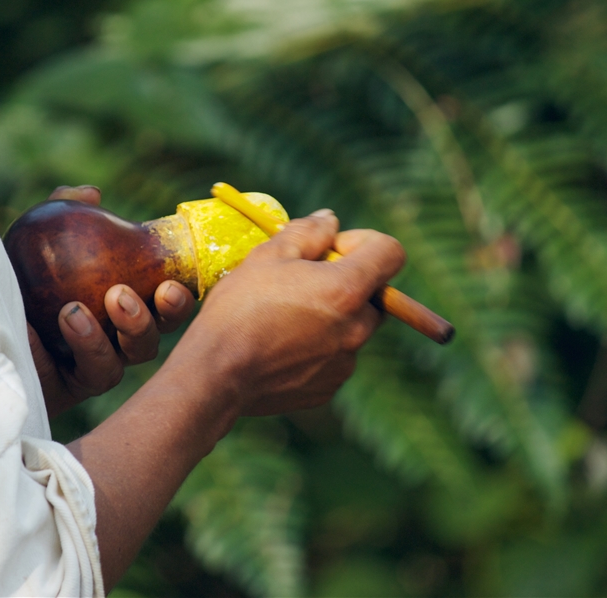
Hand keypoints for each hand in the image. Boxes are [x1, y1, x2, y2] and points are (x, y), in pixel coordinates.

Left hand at [28, 186, 194, 416]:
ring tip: (73, 312)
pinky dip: (62, 349)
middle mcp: (114, 344)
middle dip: (150, 323)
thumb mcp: (35, 240)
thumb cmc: (17, 278)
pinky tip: (39, 326)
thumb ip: (63, 213)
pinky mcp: (63, 392)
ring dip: (102, 340)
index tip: (168, 286)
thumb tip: (92, 193)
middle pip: (150, 343)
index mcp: (121, 308)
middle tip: (121, 297)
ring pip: (117, 368)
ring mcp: (90, 371)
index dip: (177, 302)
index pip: (162, 306)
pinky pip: (76, 374)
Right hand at [169, 209, 405, 415]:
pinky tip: (279, 347)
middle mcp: (356, 329)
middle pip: (372, 294)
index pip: (390, 252)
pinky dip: (316, 349)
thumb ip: (308, 233)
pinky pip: (333, 358)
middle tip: (299, 284)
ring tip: (282, 319)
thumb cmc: (239, 308)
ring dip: (330, 318)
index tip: (329, 249)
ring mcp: (344, 362)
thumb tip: (330, 221)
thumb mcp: (268, 256)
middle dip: (344, 283)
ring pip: (351, 328)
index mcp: (346, 290)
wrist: (216, 373)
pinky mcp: (328, 387)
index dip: (362, 242)